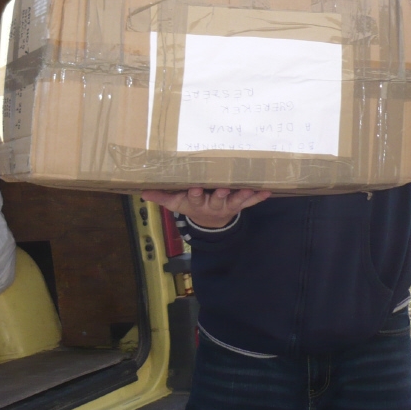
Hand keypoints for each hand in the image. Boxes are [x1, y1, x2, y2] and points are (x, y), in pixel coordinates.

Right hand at [140, 187, 270, 229]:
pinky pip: (251, 202)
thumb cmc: (191, 204)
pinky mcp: (239, 204)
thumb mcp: (176, 202)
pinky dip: (259, 197)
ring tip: (248, 189)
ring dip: (242, 196)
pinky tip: (268, 191)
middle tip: (223, 188)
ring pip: (236, 201)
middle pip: (217, 201)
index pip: (194, 199)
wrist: (209, 222)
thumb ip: (161, 196)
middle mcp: (214, 205)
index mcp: (197, 203)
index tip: (195, 187)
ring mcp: (228, 205)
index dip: (195, 195)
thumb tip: (142, 192)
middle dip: (220, 195)